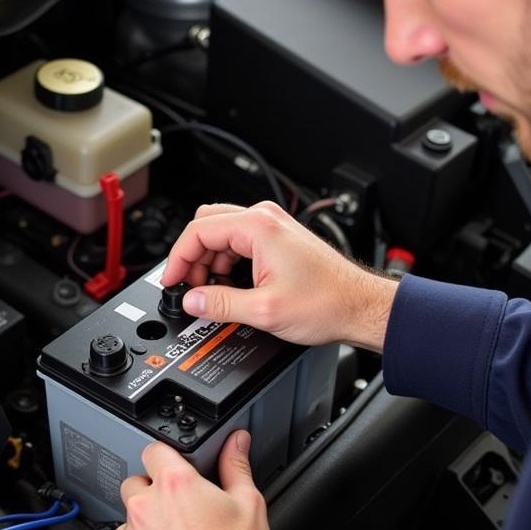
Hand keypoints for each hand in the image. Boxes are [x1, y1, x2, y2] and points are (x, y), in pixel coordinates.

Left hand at [112, 431, 272, 529]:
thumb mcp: (248, 502)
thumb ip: (235, 465)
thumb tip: (235, 442)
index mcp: (175, 485)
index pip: (153, 451)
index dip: (164, 458)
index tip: (173, 468)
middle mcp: (146, 508)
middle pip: (134, 485)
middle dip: (152, 493)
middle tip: (178, 511)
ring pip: (127, 522)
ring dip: (143, 527)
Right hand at [161, 200, 398, 351]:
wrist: (359, 306)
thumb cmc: (327, 302)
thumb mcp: (263, 310)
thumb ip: (220, 304)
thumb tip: (192, 301)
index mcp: (258, 227)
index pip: (198, 231)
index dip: (177, 259)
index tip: (171, 281)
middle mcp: (264, 219)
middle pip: (206, 226)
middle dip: (192, 257)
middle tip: (188, 287)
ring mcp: (272, 226)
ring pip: (221, 234)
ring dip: (209, 261)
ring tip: (210, 292)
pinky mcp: (278, 238)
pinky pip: (238, 242)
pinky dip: (226, 262)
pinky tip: (228, 287)